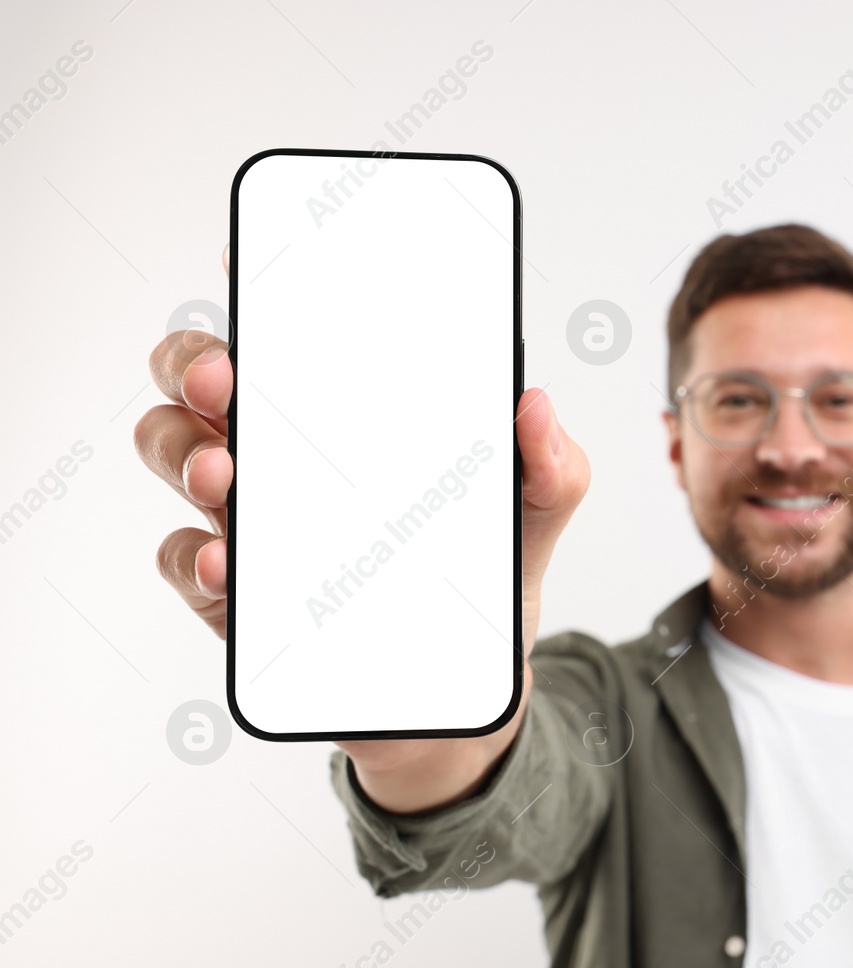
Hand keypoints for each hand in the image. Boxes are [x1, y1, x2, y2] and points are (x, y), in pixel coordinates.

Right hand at [134, 245, 589, 810]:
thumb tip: (536, 401)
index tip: (245, 260)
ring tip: (224, 476)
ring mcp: (253, 523)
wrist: (464, 698)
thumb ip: (552, 465)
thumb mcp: (535, 517)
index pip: (291, 339)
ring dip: (184, 453)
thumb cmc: (485, 583)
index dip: (256, 292)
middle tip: (226, 378)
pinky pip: (186, 564)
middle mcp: (288, 459)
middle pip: (202, 382)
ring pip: (177, 455)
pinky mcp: (238, 599)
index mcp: (350, 419)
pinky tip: (226, 562)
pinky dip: (193, 557)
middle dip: (195, 362)